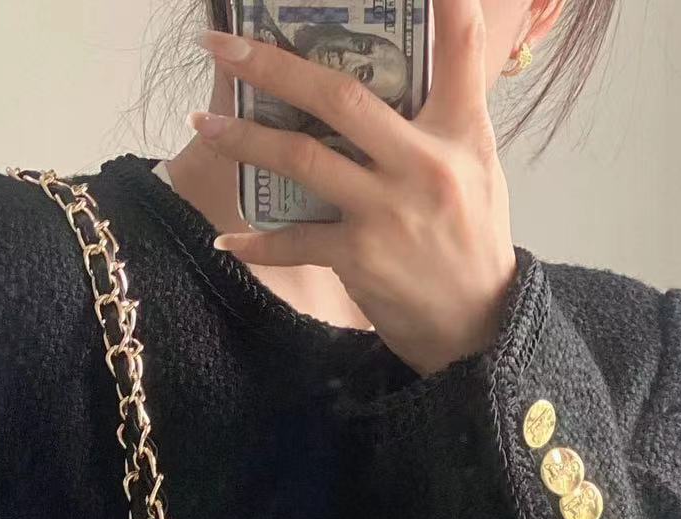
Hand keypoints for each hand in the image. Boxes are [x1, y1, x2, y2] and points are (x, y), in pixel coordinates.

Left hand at [193, 0, 517, 376]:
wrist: (476, 324)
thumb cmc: (472, 236)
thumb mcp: (478, 163)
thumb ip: (449, 110)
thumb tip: (410, 61)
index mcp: (459, 131)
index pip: (461, 50)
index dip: (448, 8)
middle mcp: (424, 163)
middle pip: (340, 97)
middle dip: (274, 66)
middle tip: (221, 46)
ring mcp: (387, 211)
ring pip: (303, 159)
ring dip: (244, 140)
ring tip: (202, 124)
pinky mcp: (360, 258)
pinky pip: (294, 241)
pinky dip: (257, 242)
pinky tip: (225, 239)